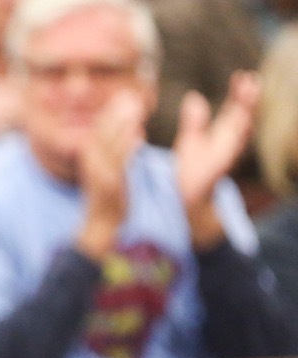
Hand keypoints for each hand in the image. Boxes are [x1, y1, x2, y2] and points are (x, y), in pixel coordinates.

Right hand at [77, 89, 143, 258]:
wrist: (101, 225)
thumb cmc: (108, 198)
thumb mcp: (109, 171)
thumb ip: (116, 152)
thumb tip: (133, 131)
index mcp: (90, 158)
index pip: (98, 130)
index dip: (110, 112)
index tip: (124, 94)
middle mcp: (92, 164)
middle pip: (103, 133)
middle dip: (116, 113)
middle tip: (131, 96)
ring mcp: (100, 175)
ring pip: (111, 145)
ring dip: (123, 126)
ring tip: (136, 109)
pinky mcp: (111, 186)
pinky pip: (120, 164)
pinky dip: (128, 150)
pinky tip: (140, 137)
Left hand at [174, 72, 258, 249]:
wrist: (188, 199)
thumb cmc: (192, 170)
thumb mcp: (190, 141)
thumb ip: (194, 121)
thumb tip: (194, 97)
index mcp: (223, 135)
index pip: (234, 110)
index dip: (239, 94)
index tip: (242, 75)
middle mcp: (230, 144)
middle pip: (242, 118)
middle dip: (249, 100)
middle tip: (252, 80)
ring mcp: (227, 156)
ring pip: (241, 132)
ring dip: (246, 114)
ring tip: (251, 94)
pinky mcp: (219, 168)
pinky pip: (230, 151)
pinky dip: (237, 137)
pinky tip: (241, 123)